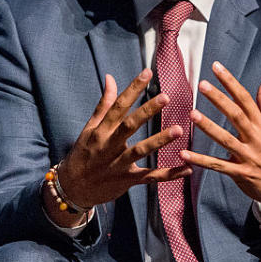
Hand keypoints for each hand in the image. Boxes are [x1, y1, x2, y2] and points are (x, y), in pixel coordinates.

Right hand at [50, 69, 190, 225]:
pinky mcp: (127, 180)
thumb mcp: (90, 128)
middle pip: (129, 126)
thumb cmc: (84, 154)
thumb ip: (104, 104)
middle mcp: (109, 146)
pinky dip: (169, 174)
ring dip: (160, 141)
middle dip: (147, 111)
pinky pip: (151, 177)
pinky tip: (187, 168)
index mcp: (101, 131)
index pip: (118, 106)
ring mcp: (118, 164)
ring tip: (179, 130)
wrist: (73, 188)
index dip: (132, 89)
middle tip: (165, 97)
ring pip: (140, 151)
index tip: (147, 73)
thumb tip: (110, 78)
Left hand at [181, 62, 260, 211]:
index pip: (246, 98)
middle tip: (202, 85)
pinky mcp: (241, 174)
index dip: (231, 82)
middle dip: (219, 99)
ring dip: (209, 127)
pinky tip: (184, 154)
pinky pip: (218, 166)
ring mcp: (248, 156)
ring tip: (192, 114)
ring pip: (226, 140)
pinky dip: (201, 160)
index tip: (216, 67)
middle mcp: (256, 137)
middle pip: (236, 115)